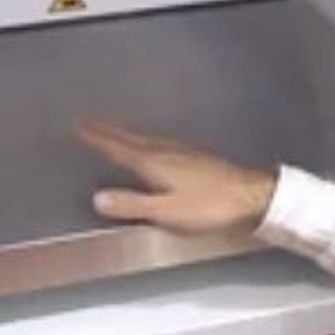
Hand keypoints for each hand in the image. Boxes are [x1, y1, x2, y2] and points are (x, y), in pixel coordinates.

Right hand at [75, 119, 277, 235]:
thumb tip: (97, 197)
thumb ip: (132, 205)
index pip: (119, 148)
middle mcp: (167, 151)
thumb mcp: (166, 211)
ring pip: (148, 140)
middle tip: (91, 123)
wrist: (254, 197)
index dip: (99, 138)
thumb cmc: (210, 206)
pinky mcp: (198, 159)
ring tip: (116, 133)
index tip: (80, 127)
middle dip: (110, 132)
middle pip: (132, 139)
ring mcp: (184, 153)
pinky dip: (148, 142)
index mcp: (155, 162)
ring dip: (129, 135)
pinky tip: (155, 149)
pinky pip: (162, 145)